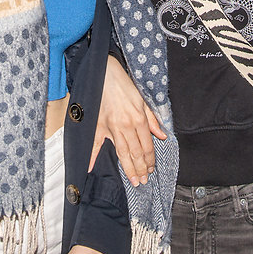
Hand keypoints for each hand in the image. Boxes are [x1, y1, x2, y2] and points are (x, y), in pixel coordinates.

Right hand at [89, 55, 166, 185]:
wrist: (104, 72)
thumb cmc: (123, 84)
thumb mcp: (143, 99)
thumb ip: (152, 119)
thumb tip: (161, 135)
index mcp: (138, 119)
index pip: (147, 146)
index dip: (150, 160)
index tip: (151, 169)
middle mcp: (126, 126)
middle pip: (136, 153)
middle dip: (141, 169)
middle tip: (143, 181)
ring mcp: (111, 127)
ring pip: (122, 153)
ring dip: (128, 168)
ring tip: (133, 180)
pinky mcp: (98, 125)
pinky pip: (95, 144)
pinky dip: (92, 157)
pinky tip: (91, 168)